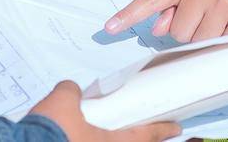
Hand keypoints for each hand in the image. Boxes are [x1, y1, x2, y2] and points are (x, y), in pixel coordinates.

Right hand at [25, 80, 178, 140]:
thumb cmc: (50, 133)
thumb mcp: (63, 100)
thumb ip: (72, 92)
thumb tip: (71, 91)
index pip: (147, 135)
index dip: (163, 130)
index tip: (176, 128)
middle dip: (140, 138)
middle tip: (147, 129)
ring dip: (114, 140)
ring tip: (111, 130)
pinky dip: (92, 140)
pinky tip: (82, 134)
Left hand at [102, 0, 227, 43]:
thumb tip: (155, 27)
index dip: (130, 14)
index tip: (109, 28)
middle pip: (176, 30)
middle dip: (190, 28)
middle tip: (212, 13)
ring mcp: (225, 2)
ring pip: (197, 41)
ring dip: (209, 36)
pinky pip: (220, 45)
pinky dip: (227, 40)